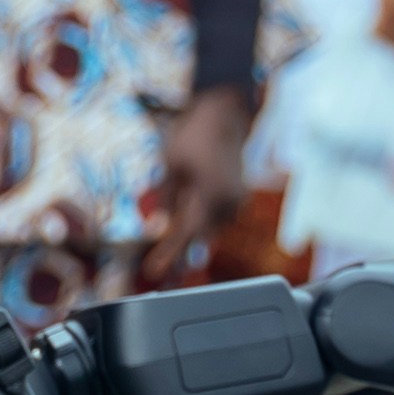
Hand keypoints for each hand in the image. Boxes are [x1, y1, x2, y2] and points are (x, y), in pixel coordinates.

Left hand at [143, 89, 251, 280]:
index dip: (170, 254)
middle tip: (162, 277)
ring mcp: (237, 200)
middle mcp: (228, 201)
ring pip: (209, 229)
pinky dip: (202, 223)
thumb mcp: (170, 166)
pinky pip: (217, 219)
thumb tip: (157, 228)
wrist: (224, 117)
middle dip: (180, 254)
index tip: (154, 272)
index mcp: (209, 194)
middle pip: (200, 237)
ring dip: (191, 237)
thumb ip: (165, 200)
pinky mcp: (239, 198)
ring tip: (171, 250)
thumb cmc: (192, 137)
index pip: (186, 232)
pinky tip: (189, 218)